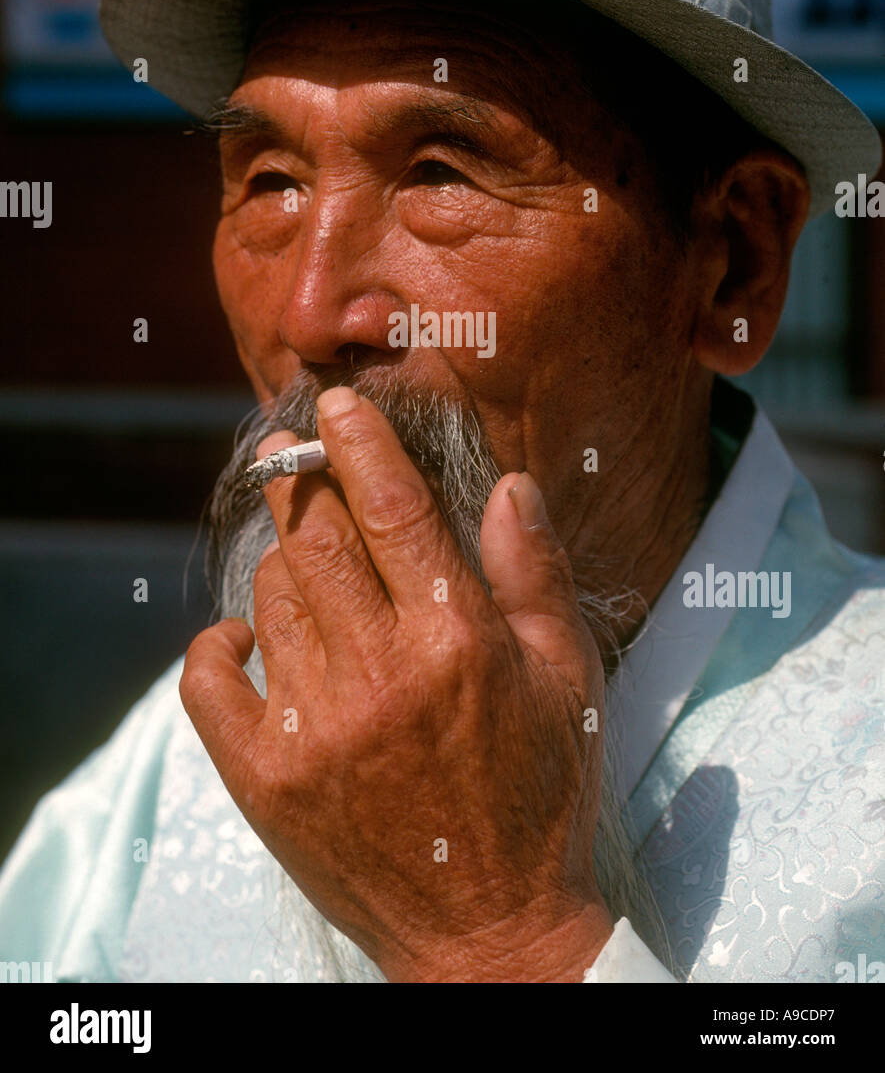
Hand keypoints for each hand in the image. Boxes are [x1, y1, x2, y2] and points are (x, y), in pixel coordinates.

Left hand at [180, 386, 612, 981]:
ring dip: (282, 565)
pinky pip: (210, 682)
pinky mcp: (267, 780)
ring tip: (306, 567)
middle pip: (316, 540)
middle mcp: (380, 675)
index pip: (394, 510)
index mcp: (457, 641)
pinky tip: (247, 639)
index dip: (359, 446)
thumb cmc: (542, 798)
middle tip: (295, 461)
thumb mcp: (569, 681)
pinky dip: (219, 646)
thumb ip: (533, 575)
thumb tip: (509, 485)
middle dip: (301, 486)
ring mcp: (315, 730)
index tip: (334, 408)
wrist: (490, 934)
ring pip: (271, 597)